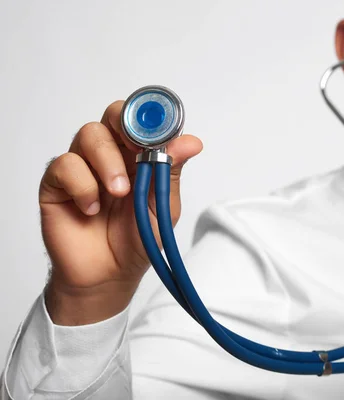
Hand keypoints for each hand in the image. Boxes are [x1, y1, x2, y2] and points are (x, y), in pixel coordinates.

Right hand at [39, 101, 202, 324]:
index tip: (157, 133)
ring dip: (108, 162)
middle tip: (138, 155)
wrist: (109, 274)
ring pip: (89, 134)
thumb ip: (171, 171)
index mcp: (139, 156)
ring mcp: (83, 166)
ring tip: (119, 193)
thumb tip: (192, 142)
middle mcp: (110, 154)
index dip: (149, 118)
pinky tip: (91, 209)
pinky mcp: (57, 183)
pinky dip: (82, 185)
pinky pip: (65, 164)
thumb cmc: (138, 238)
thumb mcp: (164, 206)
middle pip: (113, 115)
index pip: (141, 120)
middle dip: (127, 130)